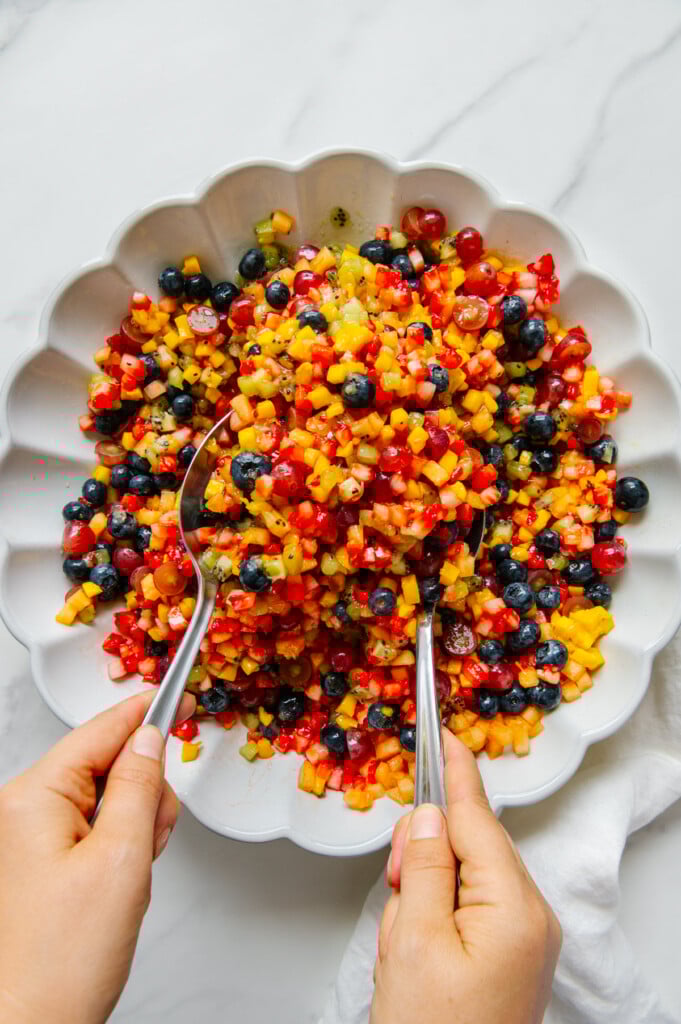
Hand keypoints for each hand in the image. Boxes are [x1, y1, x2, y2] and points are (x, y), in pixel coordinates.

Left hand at [0, 690, 194, 1023]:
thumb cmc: (61, 961)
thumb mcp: (121, 860)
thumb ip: (140, 788)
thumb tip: (152, 738)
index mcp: (34, 797)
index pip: (101, 731)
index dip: (146, 712)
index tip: (181, 692)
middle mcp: (26, 809)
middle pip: (109, 763)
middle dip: (143, 794)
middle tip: (147, 842)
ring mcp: (33, 835)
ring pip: (110, 797)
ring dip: (136, 826)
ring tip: (131, 873)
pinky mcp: (45, 858)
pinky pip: (99, 826)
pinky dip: (123, 845)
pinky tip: (121, 880)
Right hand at [372, 730, 560, 1023]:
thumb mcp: (411, 941)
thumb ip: (424, 867)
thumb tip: (431, 817)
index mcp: (514, 908)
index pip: (479, 820)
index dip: (457, 774)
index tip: (447, 735)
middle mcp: (531, 918)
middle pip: (470, 848)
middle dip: (424, 863)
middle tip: (396, 895)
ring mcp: (525, 939)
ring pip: (461, 880)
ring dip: (422, 900)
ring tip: (402, 951)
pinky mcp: (511, 955)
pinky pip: (466, 910)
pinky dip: (433, 920)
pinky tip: (415, 957)